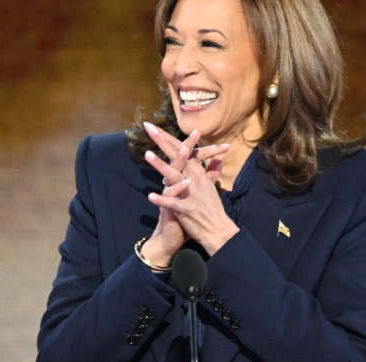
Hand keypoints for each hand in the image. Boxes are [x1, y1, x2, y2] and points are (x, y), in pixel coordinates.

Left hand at [143, 123, 236, 256]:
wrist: (218, 230)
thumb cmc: (212, 209)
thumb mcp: (212, 187)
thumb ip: (212, 171)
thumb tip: (219, 158)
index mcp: (197, 173)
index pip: (181, 150)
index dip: (167, 138)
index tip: (153, 127)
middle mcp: (193, 179)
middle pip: (176, 156)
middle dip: (162, 141)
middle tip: (149, 128)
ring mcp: (190, 193)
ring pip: (173, 176)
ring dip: (160, 166)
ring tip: (147, 155)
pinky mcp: (186, 209)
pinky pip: (172, 203)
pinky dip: (162, 200)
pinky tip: (150, 196)